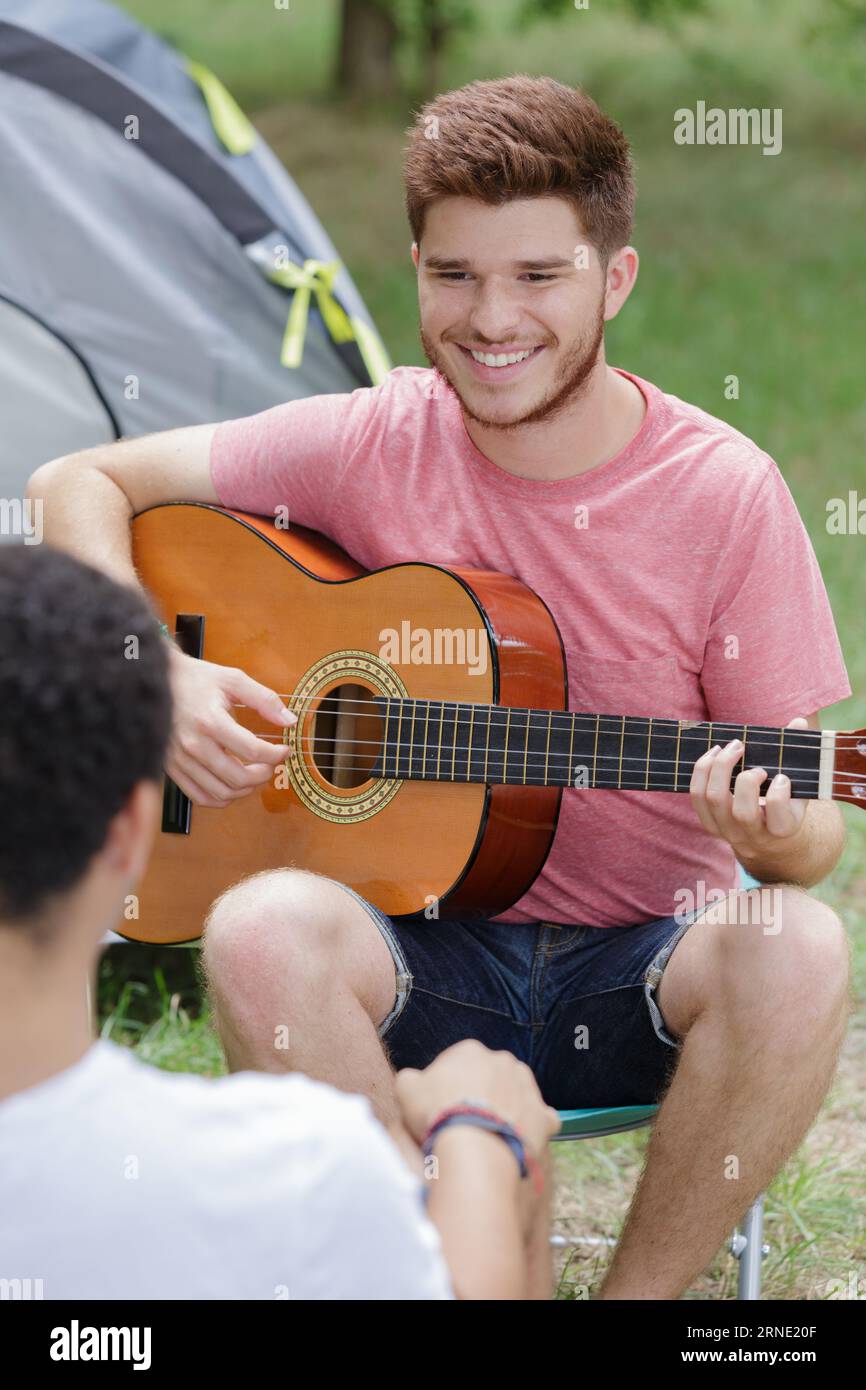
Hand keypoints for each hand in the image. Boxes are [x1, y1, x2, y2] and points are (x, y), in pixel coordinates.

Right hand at [165, 646, 296, 806]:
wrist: (157, 681)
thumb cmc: (197, 679)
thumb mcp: (233, 679)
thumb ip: (264, 699)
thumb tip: (289, 720)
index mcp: (211, 721)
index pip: (252, 751)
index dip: (276, 755)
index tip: (284, 750)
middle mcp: (194, 744)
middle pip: (238, 778)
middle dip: (264, 775)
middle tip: (271, 764)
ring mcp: (181, 760)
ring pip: (221, 793)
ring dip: (245, 790)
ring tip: (254, 775)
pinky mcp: (172, 768)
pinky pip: (199, 796)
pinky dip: (221, 798)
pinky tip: (232, 785)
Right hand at [395, 1039, 560, 1161]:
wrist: (474, 1147)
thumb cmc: (437, 1114)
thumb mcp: (407, 1090)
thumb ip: (410, 1078)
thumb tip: (414, 1080)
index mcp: (471, 1051)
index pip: (459, 1063)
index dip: (449, 1085)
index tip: (443, 1105)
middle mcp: (504, 1062)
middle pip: (490, 1076)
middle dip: (482, 1093)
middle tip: (466, 1120)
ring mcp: (527, 1088)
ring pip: (517, 1093)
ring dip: (507, 1107)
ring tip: (491, 1132)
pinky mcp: (543, 1116)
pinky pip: (542, 1119)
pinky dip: (533, 1127)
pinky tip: (519, 1139)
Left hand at [689, 716, 809, 858]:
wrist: (772, 840)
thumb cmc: (788, 804)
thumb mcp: (801, 786)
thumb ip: (801, 755)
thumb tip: (799, 722)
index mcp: (783, 830)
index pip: (779, 818)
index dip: (778, 794)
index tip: (781, 776)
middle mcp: (754, 836)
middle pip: (742, 812)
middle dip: (745, 779)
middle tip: (750, 755)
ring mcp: (729, 832)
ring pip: (715, 801)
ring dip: (719, 768)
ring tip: (731, 748)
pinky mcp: (710, 825)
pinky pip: (697, 797)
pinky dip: (701, 772)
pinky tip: (713, 755)